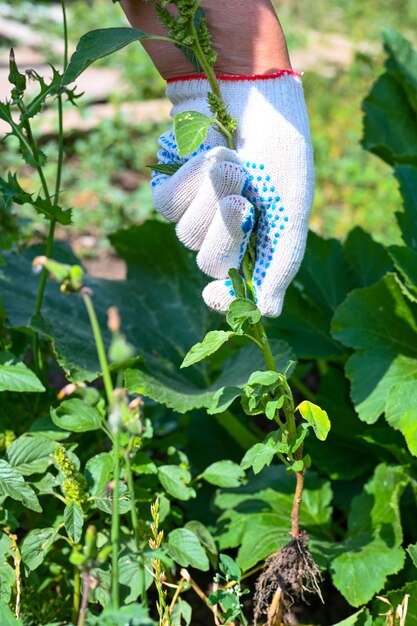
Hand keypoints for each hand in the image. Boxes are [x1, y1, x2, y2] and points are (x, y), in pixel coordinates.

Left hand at [151, 71, 313, 316]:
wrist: (250, 92)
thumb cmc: (280, 152)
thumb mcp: (291, 212)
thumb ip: (279, 265)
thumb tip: (268, 316)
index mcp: (258, 246)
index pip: (234, 290)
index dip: (225, 298)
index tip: (217, 295)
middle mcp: (225, 235)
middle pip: (209, 264)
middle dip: (226, 230)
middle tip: (242, 199)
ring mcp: (197, 214)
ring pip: (186, 234)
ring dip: (210, 194)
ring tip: (230, 160)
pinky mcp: (171, 190)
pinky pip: (166, 205)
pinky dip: (187, 179)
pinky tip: (206, 154)